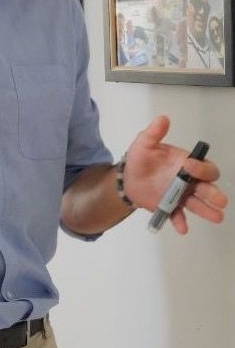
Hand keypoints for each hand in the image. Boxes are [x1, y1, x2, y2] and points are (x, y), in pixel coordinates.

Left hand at [123, 116, 227, 233]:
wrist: (127, 178)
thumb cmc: (141, 158)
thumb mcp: (144, 143)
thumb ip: (154, 133)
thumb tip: (163, 119)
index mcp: (186, 164)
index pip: (203, 167)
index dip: (200, 168)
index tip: (188, 166)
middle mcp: (188, 181)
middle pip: (207, 187)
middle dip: (214, 193)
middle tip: (220, 200)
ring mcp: (180, 195)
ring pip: (198, 203)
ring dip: (207, 211)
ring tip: (217, 217)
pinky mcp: (169, 207)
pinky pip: (177, 215)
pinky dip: (180, 221)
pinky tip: (182, 228)